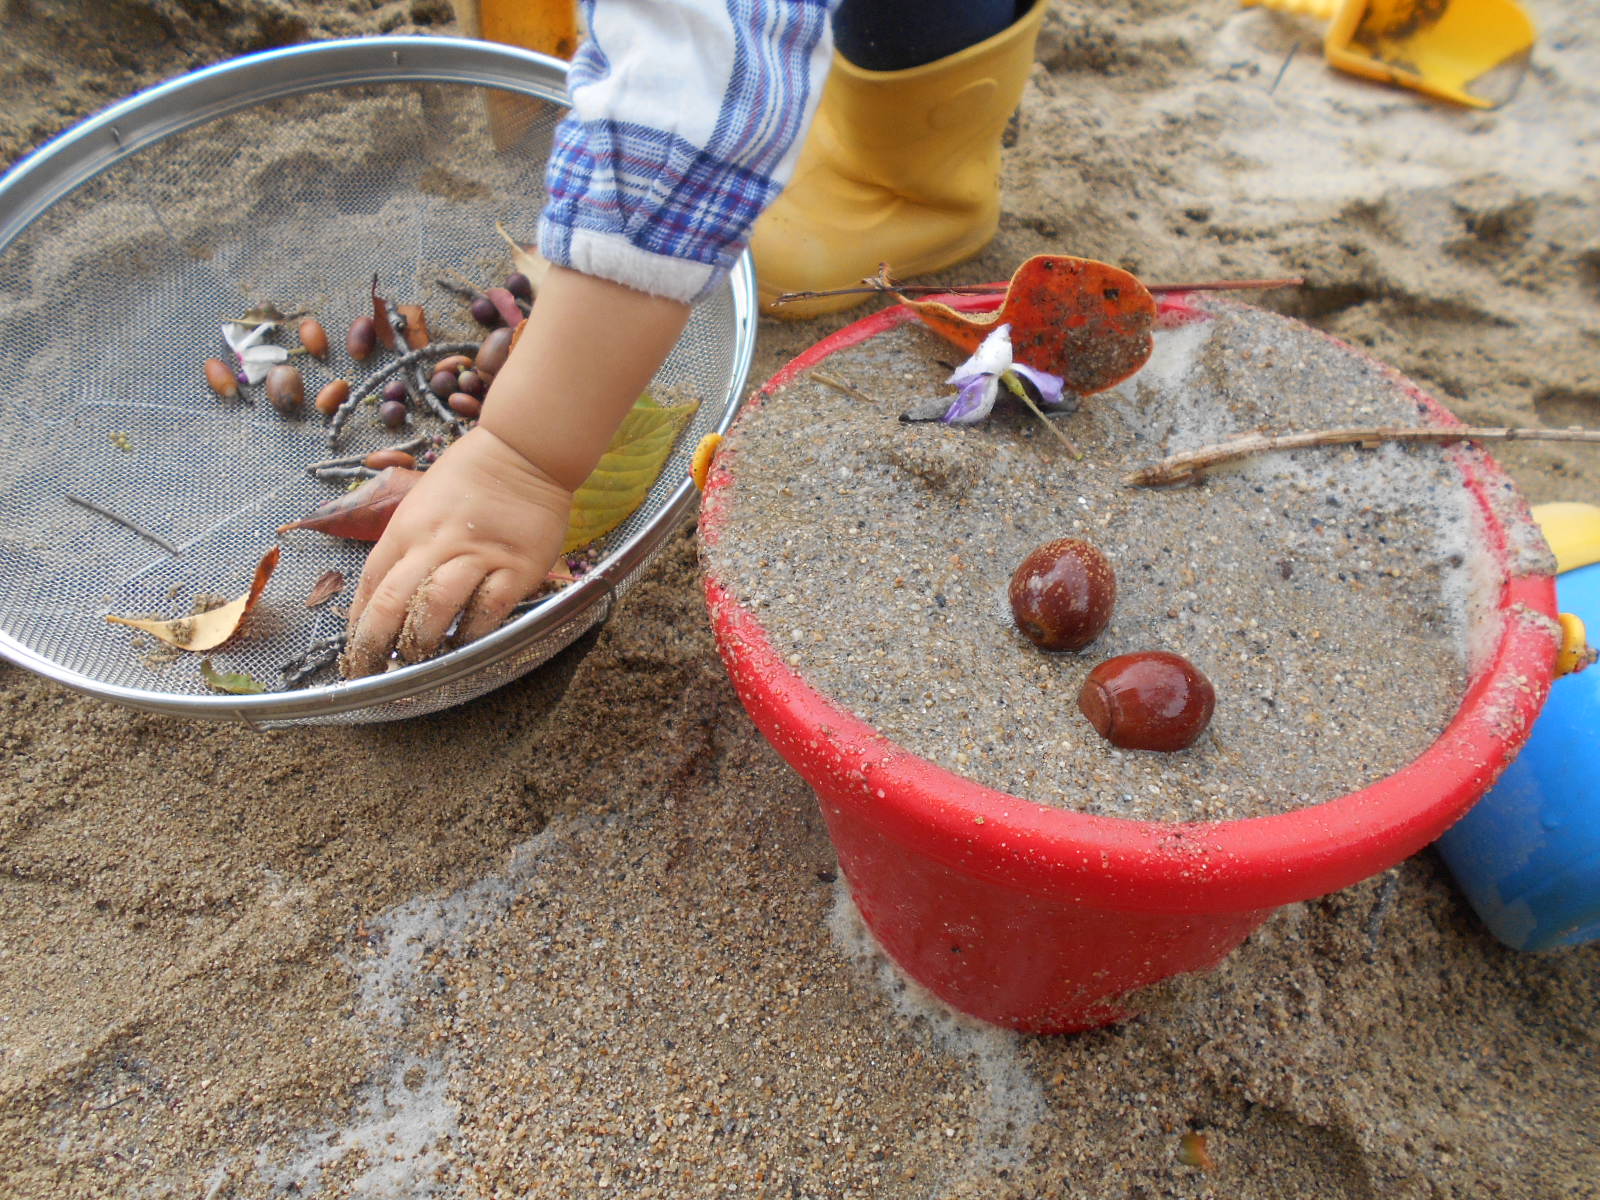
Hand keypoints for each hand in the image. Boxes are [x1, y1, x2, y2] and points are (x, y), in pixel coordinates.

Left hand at [342, 426, 570, 676]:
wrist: (524, 452)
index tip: (354, 651)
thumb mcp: (420, 504)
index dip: (358, 623)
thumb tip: (383, 595)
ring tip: (418, 660)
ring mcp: (478, 556)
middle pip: (393, 602)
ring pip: (437, 608)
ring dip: (421, 642)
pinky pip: (488, 609)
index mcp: (407, 528)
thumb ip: (404, 546)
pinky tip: (465, 645)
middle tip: (371, 673)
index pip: (370, 583)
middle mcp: (436, 543)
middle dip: (375, 645)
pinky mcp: (518, 567)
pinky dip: (472, 633)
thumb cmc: (469, 478)